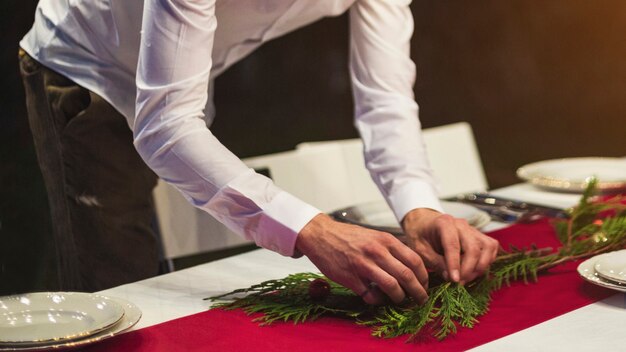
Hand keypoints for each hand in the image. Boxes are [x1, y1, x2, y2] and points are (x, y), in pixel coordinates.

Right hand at [296, 213, 428, 304]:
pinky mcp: (351, 279)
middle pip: (407, 276)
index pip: (415, 261)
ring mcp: (363, 266)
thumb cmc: (348, 236)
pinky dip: (378, 300)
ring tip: (400, 300)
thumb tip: (411, 267)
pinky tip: (377, 297)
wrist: (321, 235)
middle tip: (421, 300)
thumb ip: (391, 249)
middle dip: (418, 292)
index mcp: (385, 240)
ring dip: (400, 298)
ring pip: (392, 287)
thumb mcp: (374, 236)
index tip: (425, 285)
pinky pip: (371, 295)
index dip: (424, 277)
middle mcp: (377, 252)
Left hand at [402, 208, 499, 283]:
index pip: (453, 245)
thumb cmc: (420, 235)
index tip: (454, 280)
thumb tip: (450, 277)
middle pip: (473, 248)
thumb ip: (435, 262)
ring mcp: (472, 229)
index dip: (455, 264)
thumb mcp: (420, 250)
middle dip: (468, 269)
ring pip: (487, 247)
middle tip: (458, 283)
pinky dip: (487, 261)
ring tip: (466, 277)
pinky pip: (491, 247)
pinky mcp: (479, 236)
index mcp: (444, 223)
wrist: (423, 223)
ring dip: (480, 266)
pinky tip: (474, 270)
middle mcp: (461, 224)